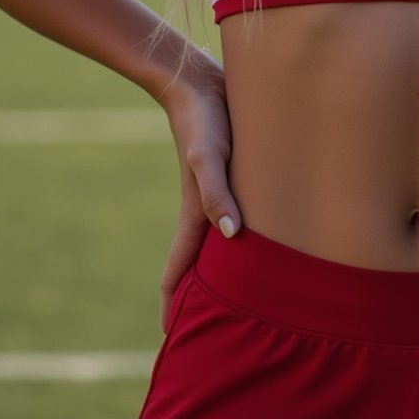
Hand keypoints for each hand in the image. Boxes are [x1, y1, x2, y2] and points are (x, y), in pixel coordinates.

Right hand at [158, 53, 241, 332]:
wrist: (200, 80)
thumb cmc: (205, 119)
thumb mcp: (209, 156)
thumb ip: (217, 193)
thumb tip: (232, 236)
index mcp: (197, 214)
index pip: (181, 270)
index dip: (175, 304)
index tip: (170, 339)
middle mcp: (207, 209)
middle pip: (199, 264)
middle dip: (197, 297)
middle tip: (202, 330)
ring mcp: (219, 192)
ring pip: (219, 242)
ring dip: (218, 270)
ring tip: (228, 296)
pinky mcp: (234, 174)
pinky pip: (234, 216)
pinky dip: (236, 237)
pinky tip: (248, 237)